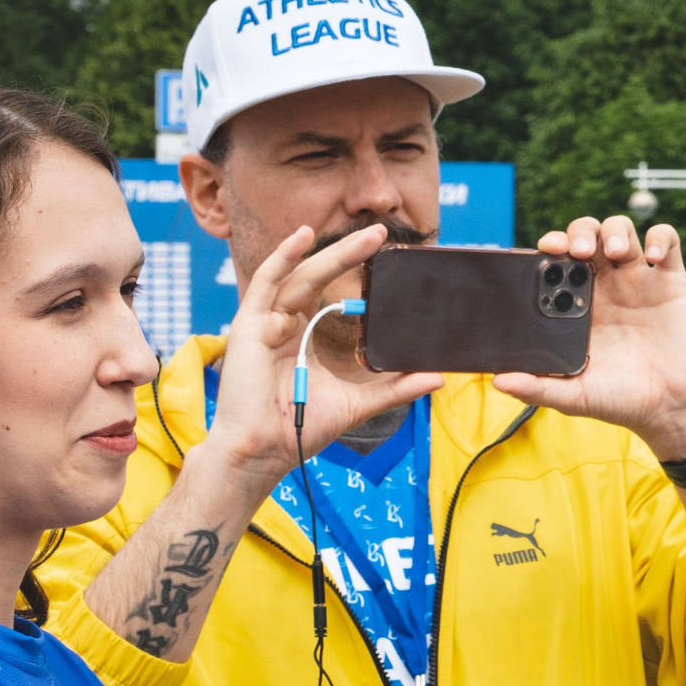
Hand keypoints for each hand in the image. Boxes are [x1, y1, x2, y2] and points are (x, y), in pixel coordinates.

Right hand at [201, 224, 442, 494]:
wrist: (264, 452)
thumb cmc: (300, 429)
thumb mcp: (358, 403)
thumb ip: (394, 388)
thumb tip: (436, 378)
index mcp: (302, 337)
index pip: (329, 296)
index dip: (354, 276)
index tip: (387, 261)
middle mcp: (283, 324)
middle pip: (318, 278)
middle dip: (350, 254)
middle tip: (383, 233)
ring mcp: (264, 322)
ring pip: (300, 275)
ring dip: (332, 253)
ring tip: (367, 237)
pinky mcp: (249, 325)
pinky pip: (266, 282)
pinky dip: (283, 257)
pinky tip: (303, 237)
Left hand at [492, 217, 685, 459]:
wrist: (670, 410)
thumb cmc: (620, 401)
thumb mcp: (573, 396)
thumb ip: (537, 387)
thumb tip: (497, 382)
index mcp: (578, 304)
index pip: (559, 259)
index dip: (553, 245)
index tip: (547, 251)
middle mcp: (607, 285)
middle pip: (587, 234)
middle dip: (580, 232)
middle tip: (579, 252)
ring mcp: (639, 280)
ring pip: (622, 230)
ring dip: (615, 231)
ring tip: (617, 253)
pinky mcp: (671, 281)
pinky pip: (668, 242)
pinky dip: (661, 238)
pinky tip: (654, 256)